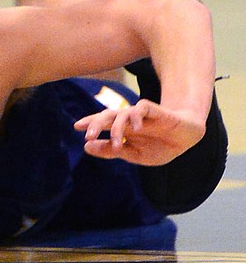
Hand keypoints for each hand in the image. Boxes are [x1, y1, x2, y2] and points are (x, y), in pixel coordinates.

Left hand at [75, 98, 204, 166]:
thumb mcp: (135, 154)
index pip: (103, 122)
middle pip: (108, 115)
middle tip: (88, 135)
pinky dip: (137, 115)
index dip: (90, 123)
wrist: (187, 137)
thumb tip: (87, 147)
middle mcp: (129, 119)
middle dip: (97, 123)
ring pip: (123, 113)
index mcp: (123, 128)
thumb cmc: (160, 145)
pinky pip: (142, 108)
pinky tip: (136, 126)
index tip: (76, 128)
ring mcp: (141, 114)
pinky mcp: (156, 111)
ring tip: (117, 143)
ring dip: (117, 128)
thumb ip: (112, 151)